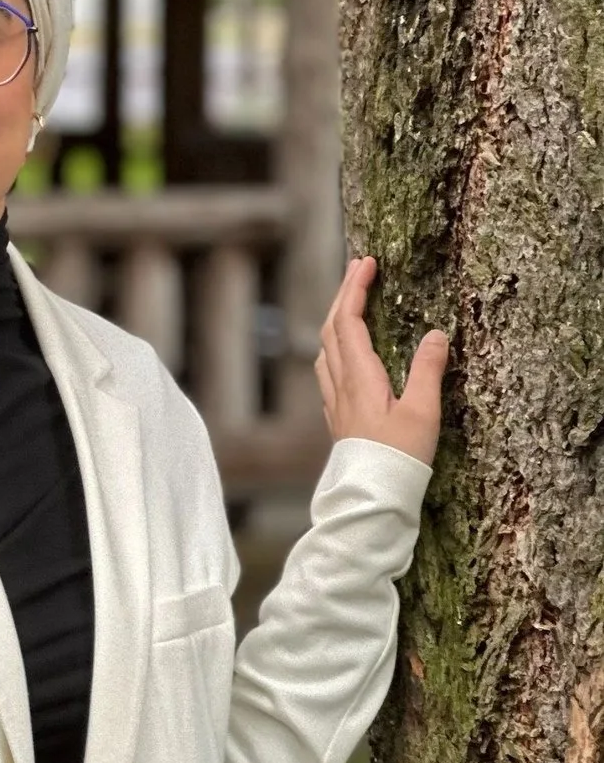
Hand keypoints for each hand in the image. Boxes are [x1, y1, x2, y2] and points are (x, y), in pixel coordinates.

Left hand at [314, 256, 447, 466]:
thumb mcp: (422, 413)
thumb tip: (436, 334)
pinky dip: (336, 347)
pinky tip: (345, 355)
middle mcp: (340, 385)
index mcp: (360, 377)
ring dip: (336, 320)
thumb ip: (427, 371)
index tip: (367, 262)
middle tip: (359, 270)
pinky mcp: (338, 417)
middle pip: (331, 329)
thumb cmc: (399, 459)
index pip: (348, 320)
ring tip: (352, 303)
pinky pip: (328, 371)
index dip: (355, 289)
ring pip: (326, 349)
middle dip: (344, 296)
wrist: (371, 500)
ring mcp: (335, 402)